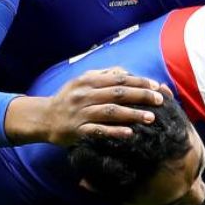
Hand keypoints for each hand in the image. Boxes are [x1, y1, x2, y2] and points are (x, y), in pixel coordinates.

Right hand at [43, 67, 170, 145]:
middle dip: (141, 96)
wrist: (44, 118)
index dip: (139, 82)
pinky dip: (114, 131)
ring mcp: (81, 113)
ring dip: (132, 114)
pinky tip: (130, 133)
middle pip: (118, 94)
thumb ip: (103, 75)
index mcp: (88, 81)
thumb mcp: (82, 82)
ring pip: (111, 112)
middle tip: (160, 100)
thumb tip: (125, 72)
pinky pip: (99, 130)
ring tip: (151, 117)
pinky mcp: (78, 130)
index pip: (118, 79)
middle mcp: (85, 95)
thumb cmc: (68, 99)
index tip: (156, 86)